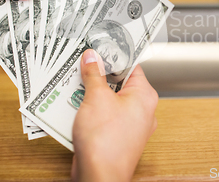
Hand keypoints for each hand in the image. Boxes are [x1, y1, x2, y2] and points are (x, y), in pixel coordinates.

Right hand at [72, 50, 157, 181]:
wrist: (99, 176)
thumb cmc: (106, 141)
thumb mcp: (96, 97)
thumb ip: (94, 74)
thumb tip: (93, 58)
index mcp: (144, 96)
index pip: (132, 66)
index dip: (114, 55)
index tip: (100, 48)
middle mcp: (142, 110)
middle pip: (119, 83)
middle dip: (99, 75)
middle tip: (82, 64)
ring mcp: (129, 125)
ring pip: (109, 100)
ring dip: (91, 93)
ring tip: (74, 84)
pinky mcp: (116, 136)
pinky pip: (104, 116)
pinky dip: (91, 110)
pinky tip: (74, 106)